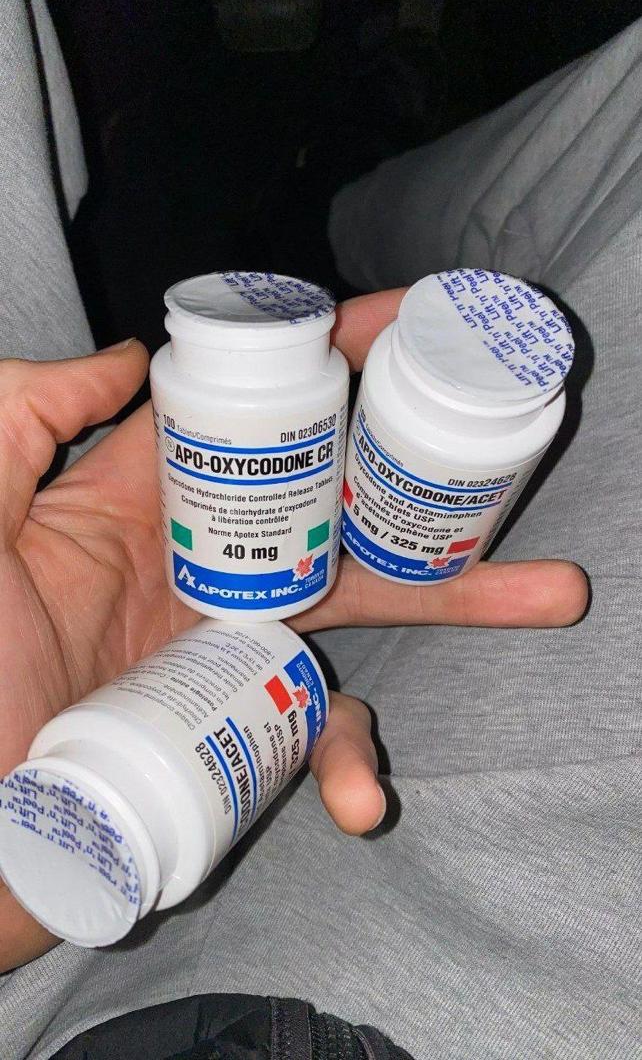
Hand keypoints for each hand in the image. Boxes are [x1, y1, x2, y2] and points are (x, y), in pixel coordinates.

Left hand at [0, 291, 587, 968]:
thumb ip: (29, 414)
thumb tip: (129, 354)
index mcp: (148, 502)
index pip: (259, 415)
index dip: (332, 368)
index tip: (405, 332)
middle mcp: (204, 562)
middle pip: (337, 503)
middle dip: (421, 473)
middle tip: (500, 450)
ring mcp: (230, 642)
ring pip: (361, 606)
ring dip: (455, 601)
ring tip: (543, 594)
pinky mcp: (239, 720)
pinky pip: (313, 730)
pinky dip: (343, 761)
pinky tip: (359, 797)